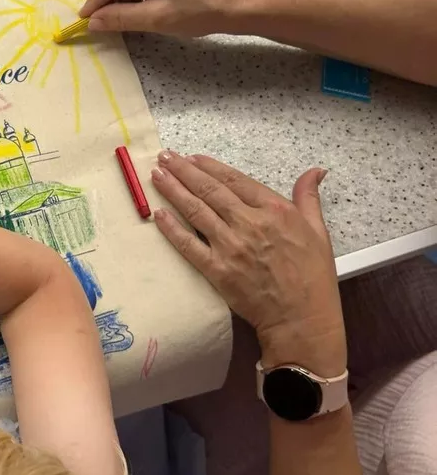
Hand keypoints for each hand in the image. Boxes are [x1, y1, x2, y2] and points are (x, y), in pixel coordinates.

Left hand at [151, 153, 346, 376]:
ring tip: (156, 175)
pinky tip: (158, 214)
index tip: (192, 158)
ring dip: (173, 191)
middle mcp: (250, 223)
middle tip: (165, 157)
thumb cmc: (313, 276)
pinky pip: (188, 245)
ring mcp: (231, 247)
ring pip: (195, 211)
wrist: (301, 318)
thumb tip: (315, 171)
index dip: (210, 167)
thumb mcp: (318, 230)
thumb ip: (309, 197)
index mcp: (274, 210)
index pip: (235, 180)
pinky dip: (172, 229)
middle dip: (184, 171)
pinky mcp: (217, 270)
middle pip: (210, 190)